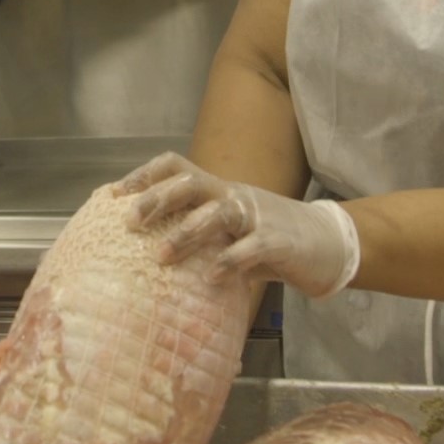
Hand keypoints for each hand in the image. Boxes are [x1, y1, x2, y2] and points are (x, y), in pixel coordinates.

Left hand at [116, 152, 360, 297]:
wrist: (329, 245)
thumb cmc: (270, 240)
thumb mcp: (230, 232)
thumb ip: (199, 236)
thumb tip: (147, 253)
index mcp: (219, 189)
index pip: (177, 166)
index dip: (144, 175)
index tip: (113, 195)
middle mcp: (234, 195)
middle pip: (191, 182)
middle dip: (157, 199)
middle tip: (129, 222)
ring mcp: (258, 216)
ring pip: (218, 212)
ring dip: (187, 233)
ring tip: (161, 257)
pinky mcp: (279, 241)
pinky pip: (252, 247)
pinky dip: (229, 261)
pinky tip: (211, 277)